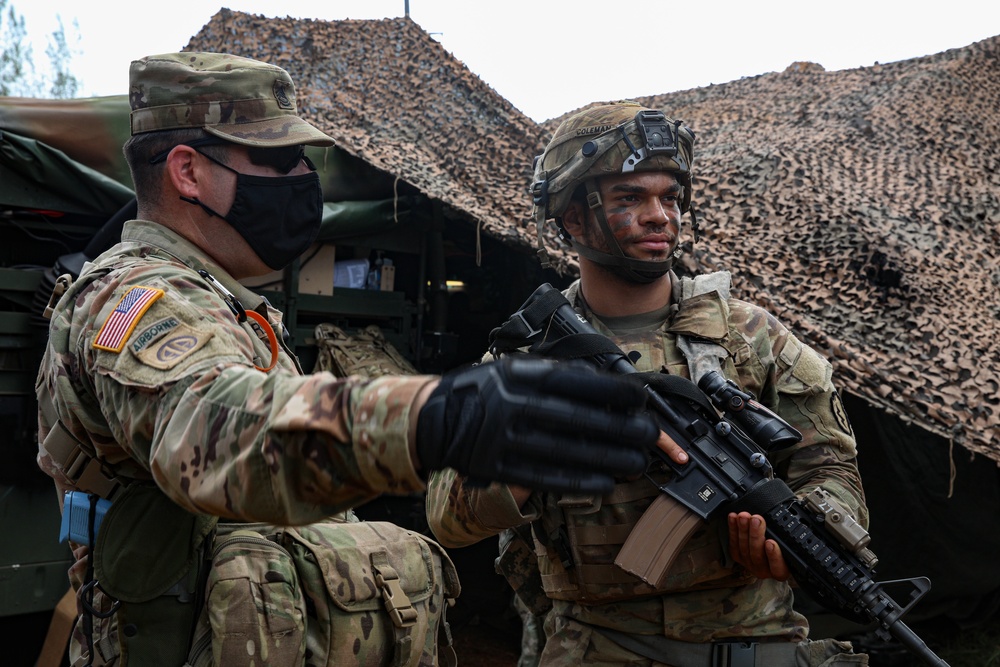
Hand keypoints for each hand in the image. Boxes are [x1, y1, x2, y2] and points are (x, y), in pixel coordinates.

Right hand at [416, 356, 655, 493]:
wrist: (434, 419)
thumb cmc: (485, 390)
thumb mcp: (515, 368)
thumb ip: (554, 374)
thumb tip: (604, 383)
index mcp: (519, 375)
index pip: (574, 382)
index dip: (612, 391)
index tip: (640, 398)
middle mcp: (512, 405)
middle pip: (576, 420)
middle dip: (619, 428)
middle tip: (648, 435)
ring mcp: (504, 439)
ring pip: (566, 452)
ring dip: (607, 459)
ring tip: (636, 462)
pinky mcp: (498, 468)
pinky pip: (545, 478)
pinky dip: (578, 482)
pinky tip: (604, 483)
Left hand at [728, 511, 790, 580]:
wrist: (770, 556)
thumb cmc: (783, 550)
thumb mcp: (788, 549)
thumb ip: (785, 543)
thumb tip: (783, 527)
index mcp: (780, 571)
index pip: (777, 567)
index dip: (773, 555)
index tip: (771, 542)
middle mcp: (764, 570)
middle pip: (757, 555)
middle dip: (755, 535)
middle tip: (756, 520)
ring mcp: (749, 564)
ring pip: (744, 548)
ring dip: (743, 529)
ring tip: (744, 516)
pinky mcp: (738, 557)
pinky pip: (733, 543)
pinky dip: (733, 529)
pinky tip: (733, 517)